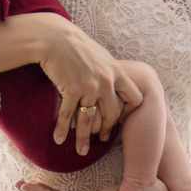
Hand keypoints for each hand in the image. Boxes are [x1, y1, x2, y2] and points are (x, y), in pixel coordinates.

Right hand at [38, 19, 143, 154]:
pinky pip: (69, 115)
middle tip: (101, 139)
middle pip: (112, 114)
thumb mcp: (101, 56)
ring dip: (84, 138)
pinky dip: (62, 129)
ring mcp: (89, 86)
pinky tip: (59, 140)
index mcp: (117, 72)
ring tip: (82, 151)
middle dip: (107, 130)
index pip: (134, 98)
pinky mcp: (71, 89)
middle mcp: (106, 81)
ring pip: (89, 120)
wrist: (55, 38)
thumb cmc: (77, 46)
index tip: (121, 121)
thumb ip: (110, 71)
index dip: (129, 112)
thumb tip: (116, 84)